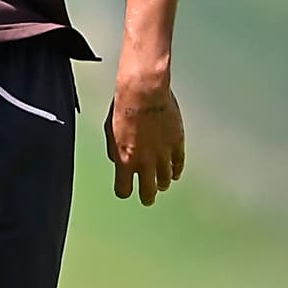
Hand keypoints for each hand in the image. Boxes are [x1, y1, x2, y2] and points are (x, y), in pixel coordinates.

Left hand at [105, 77, 184, 206]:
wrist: (144, 90)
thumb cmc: (124, 106)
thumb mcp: (109, 132)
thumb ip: (114, 151)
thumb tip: (118, 162)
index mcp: (125, 160)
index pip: (124, 190)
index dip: (124, 190)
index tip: (126, 188)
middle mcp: (145, 161)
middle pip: (148, 192)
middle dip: (147, 196)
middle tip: (147, 197)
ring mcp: (162, 154)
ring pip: (165, 180)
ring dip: (162, 183)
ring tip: (161, 182)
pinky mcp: (177, 143)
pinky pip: (178, 165)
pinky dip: (176, 170)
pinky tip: (173, 172)